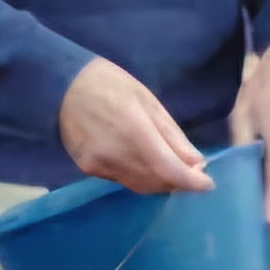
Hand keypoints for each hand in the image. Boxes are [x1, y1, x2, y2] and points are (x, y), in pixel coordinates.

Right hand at [61, 58, 212, 195]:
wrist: (60, 85)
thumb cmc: (108, 84)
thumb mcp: (147, 100)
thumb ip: (172, 135)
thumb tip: (196, 162)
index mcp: (134, 130)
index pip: (170, 169)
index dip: (192, 182)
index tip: (208, 184)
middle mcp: (116, 154)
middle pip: (156, 182)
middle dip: (178, 181)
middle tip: (193, 171)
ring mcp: (99, 164)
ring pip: (140, 185)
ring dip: (161, 182)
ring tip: (173, 168)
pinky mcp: (88, 169)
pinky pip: (123, 180)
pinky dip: (140, 176)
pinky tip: (145, 164)